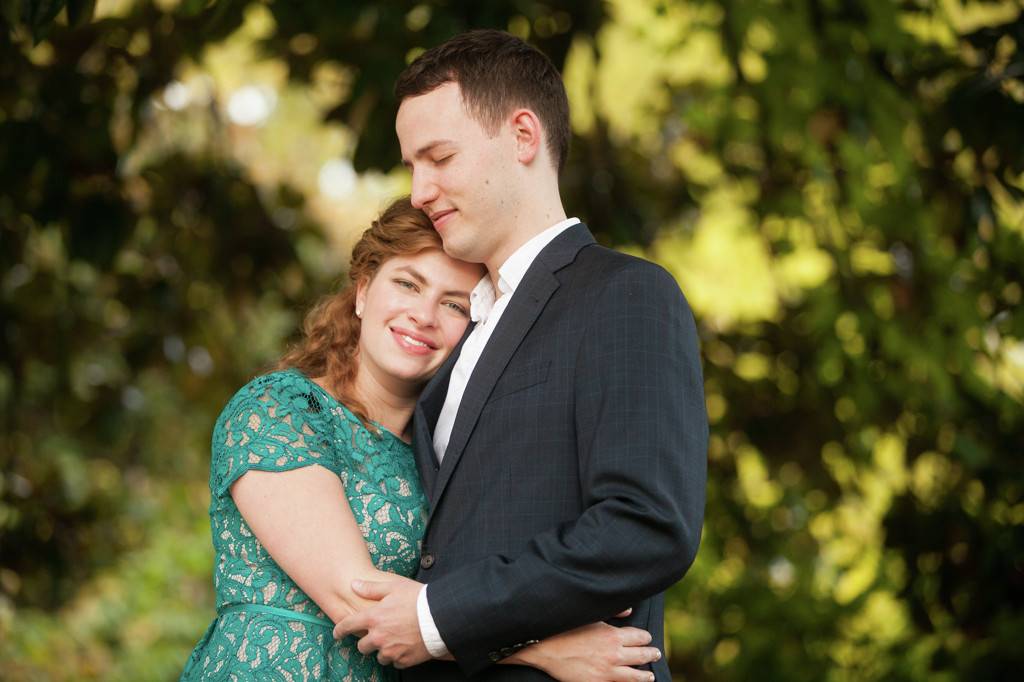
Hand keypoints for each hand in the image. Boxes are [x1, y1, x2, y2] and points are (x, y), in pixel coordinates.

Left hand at [333, 579, 430, 667]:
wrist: (441, 617)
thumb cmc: (418, 599)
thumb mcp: (393, 587)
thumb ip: (371, 588)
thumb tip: (354, 584)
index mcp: (373, 618)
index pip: (347, 626)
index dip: (339, 630)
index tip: (337, 633)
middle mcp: (378, 637)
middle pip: (362, 646)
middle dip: (367, 641)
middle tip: (378, 633)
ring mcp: (390, 651)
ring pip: (378, 656)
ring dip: (383, 649)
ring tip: (396, 639)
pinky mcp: (403, 660)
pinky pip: (394, 662)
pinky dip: (398, 656)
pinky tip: (406, 645)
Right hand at [512, 618, 659, 681]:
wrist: (545, 649)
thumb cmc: (566, 628)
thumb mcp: (590, 615)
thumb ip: (613, 612)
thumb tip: (630, 610)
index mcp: (613, 635)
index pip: (640, 637)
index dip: (645, 637)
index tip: (647, 638)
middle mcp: (614, 655)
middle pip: (641, 656)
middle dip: (651, 654)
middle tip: (656, 654)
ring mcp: (607, 672)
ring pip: (634, 676)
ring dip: (644, 675)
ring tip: (650, 676)